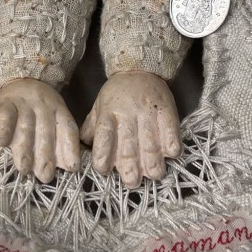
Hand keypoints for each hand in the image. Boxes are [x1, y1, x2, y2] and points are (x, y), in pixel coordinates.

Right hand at [0, 77, 80, 183]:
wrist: (23, 79)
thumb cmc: (41, 110)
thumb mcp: (56, 119)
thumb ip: (61, 141)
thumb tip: (69, 167)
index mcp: (60, 111)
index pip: (68, 130)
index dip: (70, 149)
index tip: (72, 168)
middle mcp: (44, 107)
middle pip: (46, 133)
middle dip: (46, 157)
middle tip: (45, 176)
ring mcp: (24, 104)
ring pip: (25, 127)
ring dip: (24, 149)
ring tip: (24, 168)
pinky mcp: (6, 102)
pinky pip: (6, 115)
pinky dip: (3, 128)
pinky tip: (2, 142)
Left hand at [80, 71, 181, 187]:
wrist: (140, 69)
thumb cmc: (117, 94)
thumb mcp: (99, 106)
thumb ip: (91, 128)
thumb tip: (80, 149)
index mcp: (108, 114)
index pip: (103, 138)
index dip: (102, 156)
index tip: (104, 170)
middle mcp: (127, 115)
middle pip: (128, 145)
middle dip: (130, 167)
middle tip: (132, 181)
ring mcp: (148, 112)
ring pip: (151, 142)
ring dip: (153, 161)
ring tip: (153, 174)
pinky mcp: (167, 110)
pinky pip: (171, 130)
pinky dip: (171, 144)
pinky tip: (170, 154)